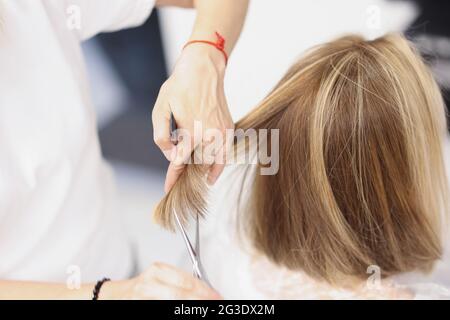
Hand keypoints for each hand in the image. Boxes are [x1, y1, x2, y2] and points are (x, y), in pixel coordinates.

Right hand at [100, 262, 220, 299]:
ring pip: (174, 301)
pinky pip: (163, 308)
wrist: (114, 297)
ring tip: (203, 306)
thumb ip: (181, 283)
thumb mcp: (161, 278)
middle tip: (214, 302)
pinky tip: (186, 311)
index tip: (217, 296)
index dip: (205, 291)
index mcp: (158, 270)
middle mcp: (149, 283)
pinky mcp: (139, 306)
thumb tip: (206, 292)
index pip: (187, 281)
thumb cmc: (141, 289)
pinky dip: (178, 310)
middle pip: (180, 294)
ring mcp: (143, 297)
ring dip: (191, 307)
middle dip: (200, 300)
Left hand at [152, 44, 233, 192]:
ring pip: (211, 162)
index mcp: (191, 130)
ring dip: (201, 170)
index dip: (173, 177)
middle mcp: (209, 134)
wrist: (204, 69)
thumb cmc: (180, 86)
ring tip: (193, 177)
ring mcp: (222, 132)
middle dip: (187, 173)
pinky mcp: (228, 128)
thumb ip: (161, 135)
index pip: (180, 162)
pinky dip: (218, 167)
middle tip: (179, 181)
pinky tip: (211, 176)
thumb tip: (170, 153)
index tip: (168, 189)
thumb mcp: (160, 108)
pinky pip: (225, 154)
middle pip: (196, 165)